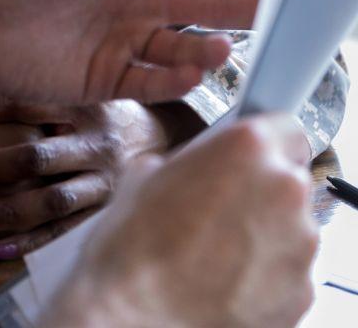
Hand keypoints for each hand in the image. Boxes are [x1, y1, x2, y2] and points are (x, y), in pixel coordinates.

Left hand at [0, 0, 269, 103]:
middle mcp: (135, 1)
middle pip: (204, 5)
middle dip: (242, 7)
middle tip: (278, 13)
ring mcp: (123, 41)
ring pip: (184, 46)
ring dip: (209, 47)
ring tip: (225, 44)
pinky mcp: (107, 78)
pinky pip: (153, 80)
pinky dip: (176, 77)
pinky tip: (190, 69)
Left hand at [0, 95, 204, 258]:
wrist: (160, 134)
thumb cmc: (95, 104)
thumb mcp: (72, 85)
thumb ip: (27, 84)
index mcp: (80, 103)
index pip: (23, 103)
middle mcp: (95, 143)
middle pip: (33, 156)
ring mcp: (104, 182)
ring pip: (49, 201)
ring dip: (2, 211)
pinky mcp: (106, 212)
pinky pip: (64, 232)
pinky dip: (30, 242)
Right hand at [42, 114, 316, 327]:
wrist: (136, 318)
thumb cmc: (133, 246)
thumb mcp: (143, 173)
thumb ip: (186, 161)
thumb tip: (193, 169)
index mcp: (246, 147)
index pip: (284, 125)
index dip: (262, 137)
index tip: (247, 151)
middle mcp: (283, 191)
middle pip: (287, 177)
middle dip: (257, 186)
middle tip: (214, 202)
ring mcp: (298, 246)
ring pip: (289, 224)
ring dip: (261, 229)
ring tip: (212, 247)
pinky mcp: (301, 293)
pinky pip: (287, 267)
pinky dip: (263, 269)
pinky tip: (222, 276)